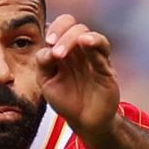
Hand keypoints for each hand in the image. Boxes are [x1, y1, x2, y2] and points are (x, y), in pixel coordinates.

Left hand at [35, 14, 120, 138]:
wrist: (85, 122)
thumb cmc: (66, 101)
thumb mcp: (46, 82)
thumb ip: (43, 63)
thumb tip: (47, 48)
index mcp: (64, 49)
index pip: (61, 26)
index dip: (55, 28)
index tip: (48, 43)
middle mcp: (80, 50)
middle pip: (74, 26)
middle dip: (63, 35)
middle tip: (56, 54)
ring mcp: (94, 57)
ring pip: (89, 34)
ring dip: (74, 38)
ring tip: (62, 54)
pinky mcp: (106, 68)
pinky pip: (102, 49)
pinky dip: (94, 42)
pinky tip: (86, 42)